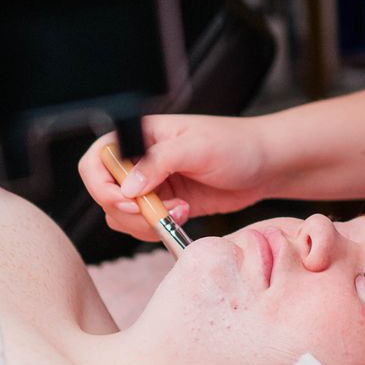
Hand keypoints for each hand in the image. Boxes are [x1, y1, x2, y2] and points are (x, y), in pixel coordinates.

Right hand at [76, 114, 272, 240]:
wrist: (266, 165)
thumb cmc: (236, 144)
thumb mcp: (198, 148)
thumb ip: (159, 163)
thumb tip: (127, 188)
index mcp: (141, 135)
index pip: (98, 159)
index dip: (102, 184)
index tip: (128, 199)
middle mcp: (140, 160)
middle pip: (105, 192)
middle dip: (128, 209)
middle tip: (158, 211)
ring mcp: (151, 185)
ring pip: (121, 214)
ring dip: (145, 222)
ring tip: (180, 210)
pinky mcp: (164, 205)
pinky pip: (142, 225)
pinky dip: (156, 228)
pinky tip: (184, 214)